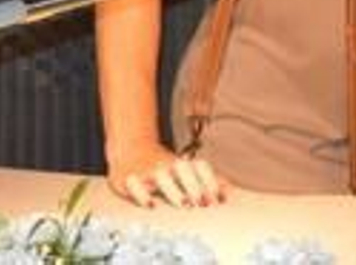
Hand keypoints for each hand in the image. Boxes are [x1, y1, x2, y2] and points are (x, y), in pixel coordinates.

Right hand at [107, 140, 225, 208]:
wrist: (130, 149)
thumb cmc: (163, 166)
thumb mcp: (183, 171)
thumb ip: (205, 180)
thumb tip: (228, 192)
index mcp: (181, 162)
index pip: (199, 166)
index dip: (211, 181)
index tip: (219, 200)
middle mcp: (165, 164)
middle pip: (182, 169)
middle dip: (194, 186)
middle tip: (203, 203)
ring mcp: (146, 170)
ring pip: (161, 175)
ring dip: (174, 190)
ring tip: (185, 205)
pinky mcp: (127, 179)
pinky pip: (133, 185)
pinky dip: (142, 194)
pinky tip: (151, 206)